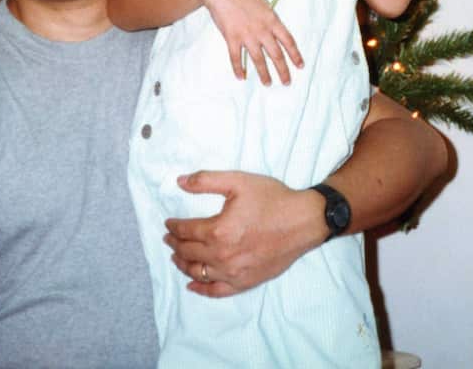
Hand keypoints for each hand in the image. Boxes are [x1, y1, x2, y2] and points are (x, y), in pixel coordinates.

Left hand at [163, 170, 324, 296]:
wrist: (304, 221)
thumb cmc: (272, 199)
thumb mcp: (238, 181)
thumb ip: (206, 180)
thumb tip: (179, 182)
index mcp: (218, 230)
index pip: (186, 231)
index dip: (173, 227)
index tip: (168, 224)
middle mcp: (223, 255)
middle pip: (188, 252)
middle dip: (175, 244)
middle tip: (169, 239)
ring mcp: (234, 272)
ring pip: (198, 273)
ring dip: (183, 265)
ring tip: (176, 256)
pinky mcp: (246, 282)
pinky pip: (217, 291)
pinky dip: (201, 289)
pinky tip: (193, 285)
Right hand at [196, 0, 302, 84]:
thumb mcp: (263, 3)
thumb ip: (270, 19)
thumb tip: (275, 32)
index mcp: (272, 20)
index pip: (288, 41)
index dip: (295, 55)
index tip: (300, 66)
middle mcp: (262, 30)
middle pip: (276, 55)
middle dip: (283, 70)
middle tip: (287, 82)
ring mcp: (247, 35)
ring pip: (258, 60)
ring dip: (264, 74)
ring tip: (268, 83)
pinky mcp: (231, 38)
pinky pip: (236, 58)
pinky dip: (238, 69)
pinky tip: (241, 77)